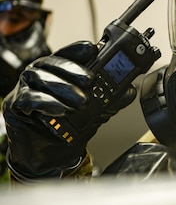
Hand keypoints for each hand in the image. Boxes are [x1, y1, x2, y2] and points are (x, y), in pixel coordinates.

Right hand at [2, 41, 135, 179]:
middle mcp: (40, 74)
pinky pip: (30, 99)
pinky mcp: (16, 105)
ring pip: (42, 79)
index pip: (67, 54)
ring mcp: (26, 88)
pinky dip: (47, 103)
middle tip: (91, 81)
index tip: (92, 49)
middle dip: (74, 71)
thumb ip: (111, 101)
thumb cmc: (67, 127)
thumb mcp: (94, 112)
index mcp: (57, 71)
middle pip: (53, 63)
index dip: (78, 50)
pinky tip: (61, 110)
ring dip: (64, 89)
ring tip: (81, 102)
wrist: (48, 155)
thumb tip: (130, 92)